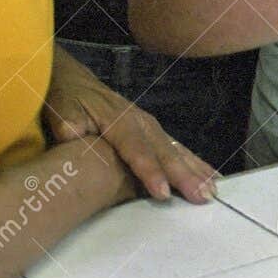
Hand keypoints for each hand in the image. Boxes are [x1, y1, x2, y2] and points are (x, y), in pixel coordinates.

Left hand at [43, 48, 217, 202]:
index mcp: (119, 121)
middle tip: (203, 196)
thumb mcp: (63, 110)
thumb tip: (74, 136)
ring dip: (196, 171)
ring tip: (214, 190)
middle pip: (165, 152)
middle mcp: (142, 123)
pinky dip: (196, 163)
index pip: (136, 149)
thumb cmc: (69, 100)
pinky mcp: (155, 132)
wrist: (76, 81)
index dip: (150, 171)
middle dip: (185, 176)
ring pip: (177, 151)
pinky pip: (178, 149)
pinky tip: (211, 176)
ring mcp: (151, 127)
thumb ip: (70, 124)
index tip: (162, 193)